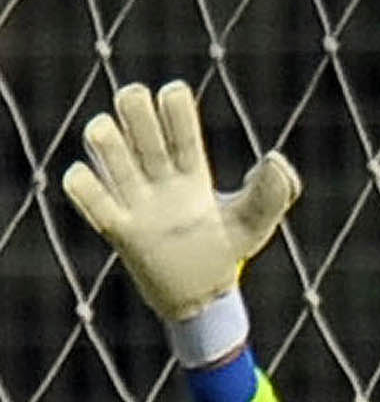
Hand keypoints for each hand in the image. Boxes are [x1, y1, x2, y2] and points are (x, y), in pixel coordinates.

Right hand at [61, 80, 298, 321]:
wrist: (202, 298)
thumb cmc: (225, 251)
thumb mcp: (254, 224)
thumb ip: (272, 195)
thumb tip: (276, 160)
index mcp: (190, 166)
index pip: (176, 115)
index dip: (174, 104)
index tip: (177, 104)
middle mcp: (157, 172)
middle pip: (132, 110)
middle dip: (134, 105)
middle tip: (152, 136)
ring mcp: (133, 195)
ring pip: (101, 138)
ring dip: (105, 137)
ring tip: (124, 162)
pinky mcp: (116, 225)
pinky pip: (81, 189)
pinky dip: (82, 181)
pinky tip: (101, 194)